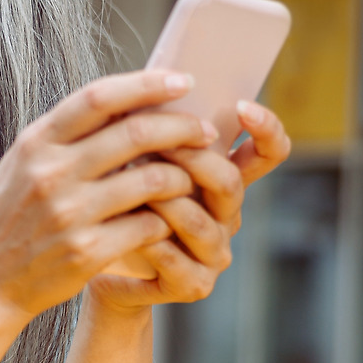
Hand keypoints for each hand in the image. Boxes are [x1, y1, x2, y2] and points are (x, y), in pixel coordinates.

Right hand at [0, 69, 214, 362]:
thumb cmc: (10, 217)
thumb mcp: (23, 164)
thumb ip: (66, 135)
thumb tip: (125, 101)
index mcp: (37, 143)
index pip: (99, 97)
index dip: (146, 84)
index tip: (182, 81)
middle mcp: (51, 173)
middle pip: (135, 134)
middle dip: (181, 127)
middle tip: (205, 131)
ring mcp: (69, 213)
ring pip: (151, 180)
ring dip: (181, 177)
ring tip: (189, 179)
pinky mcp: (87, 251)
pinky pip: (148, 226)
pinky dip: (166, 219)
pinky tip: (168, 219)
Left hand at [88, 94, 290, 312]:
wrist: (94, 262)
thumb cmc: (116, 200)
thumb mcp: (135, 158)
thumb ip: (153, 127)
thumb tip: (151, 78)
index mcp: (223, 178)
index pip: (268, 152)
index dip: (266, 129)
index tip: (242, 105)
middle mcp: (227, 215)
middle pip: (230, 183)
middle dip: (193, 161)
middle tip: (157, 143)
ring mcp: (213, 253)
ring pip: (203, 224)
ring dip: (168, 202)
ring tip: (132, 183)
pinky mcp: (192, 285)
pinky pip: (177, 263)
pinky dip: (152, 244)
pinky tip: (128, 229)